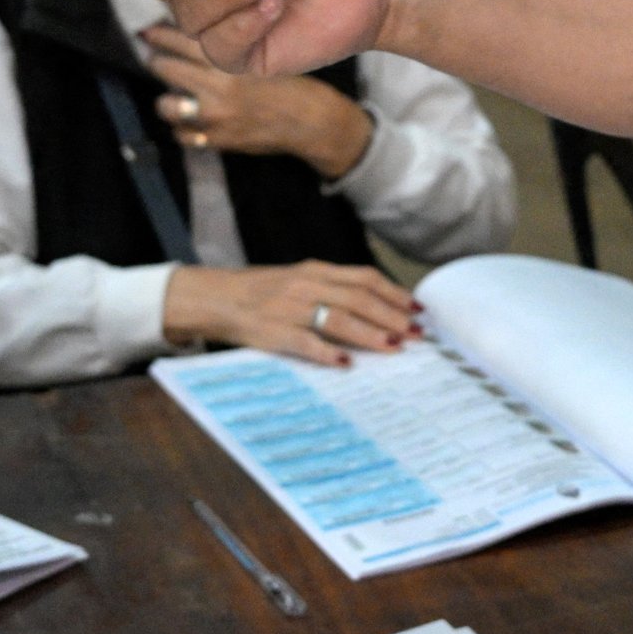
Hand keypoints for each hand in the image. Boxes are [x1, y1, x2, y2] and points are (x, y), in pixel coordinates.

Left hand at [141, 25, 371, 177]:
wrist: (310, 122)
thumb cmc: (288, 82)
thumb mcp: (261, 55)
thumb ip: (230, 47)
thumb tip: (196, 31)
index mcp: (230, 58)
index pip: (181, 38)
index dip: (161, 33)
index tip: (148, 30)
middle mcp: (218, 85)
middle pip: (165, 67)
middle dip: (159, 61)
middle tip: (157, 58)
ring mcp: (215, 116)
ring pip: (167, 105)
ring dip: (168, 100)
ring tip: (174, 96)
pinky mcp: (217, 141)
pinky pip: (183, 135)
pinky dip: (185, 129)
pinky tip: (192, 123)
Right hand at [162, 261, 418, 365]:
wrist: (214, 297)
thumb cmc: (261, 291)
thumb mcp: (298, 280)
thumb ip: (332, 289)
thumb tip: (375, 307)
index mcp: (315, 271)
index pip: (364, 278)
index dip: (394, 293)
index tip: (418, 307)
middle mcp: (307, 286)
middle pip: (359, 299)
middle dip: (392, 315)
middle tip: (417, 332)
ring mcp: (290, 309)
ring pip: (339, 319)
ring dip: (370, 333)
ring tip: (394, 346)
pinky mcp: (273, 332)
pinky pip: (305, 343)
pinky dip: (327, 352)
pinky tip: (346, 363)